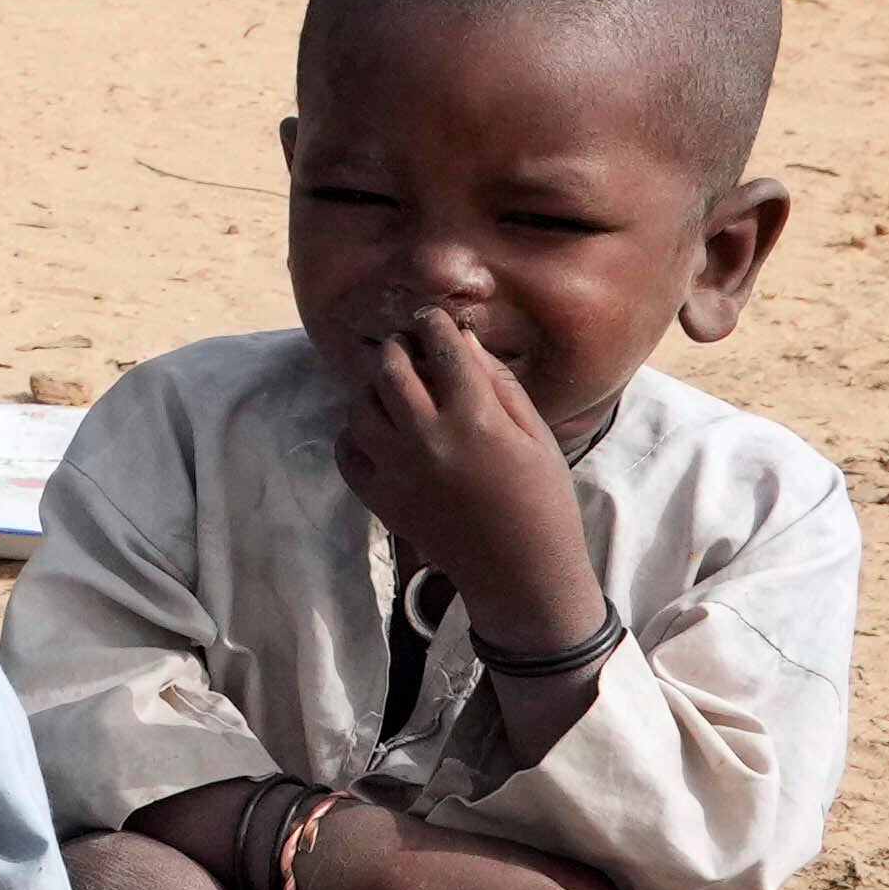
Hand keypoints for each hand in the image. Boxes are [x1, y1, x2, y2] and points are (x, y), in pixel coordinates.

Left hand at [324, 305, 605, 648]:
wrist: (520, 571)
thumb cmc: (542, 500)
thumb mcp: (537, 435)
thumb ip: (499, 384)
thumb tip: (464, 340)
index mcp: (475, 419)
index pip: (443, 349)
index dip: (434, 325)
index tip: (430, 318)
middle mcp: (428, 438)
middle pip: (391, 369)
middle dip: (397, 348)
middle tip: (404, 345)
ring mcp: (397, 470)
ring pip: (360, 406)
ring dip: (372, 387)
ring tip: (390, 386)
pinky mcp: (380, 499)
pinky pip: (346, 451)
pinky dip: (353, 433)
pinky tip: (375, 430)